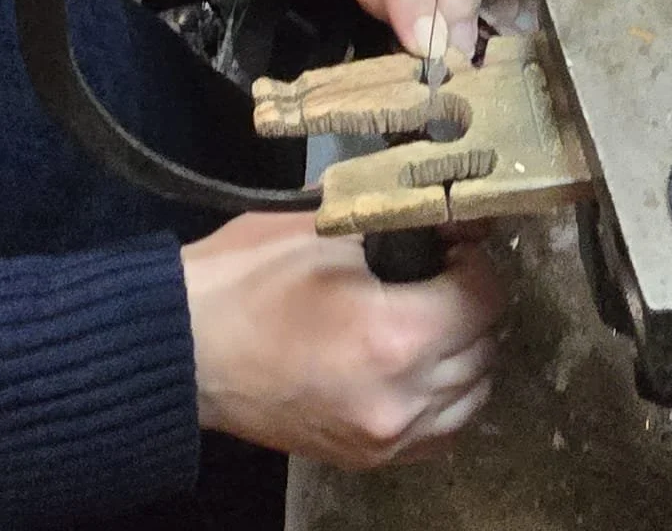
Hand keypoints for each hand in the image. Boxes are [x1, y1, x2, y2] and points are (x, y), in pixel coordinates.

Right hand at [181, 212, 501, 467]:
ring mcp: (387, 439)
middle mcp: (404, 398)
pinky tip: (421, 366)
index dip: (475, 261)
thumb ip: (397, 221)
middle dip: (472, 302)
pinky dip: (445, 399)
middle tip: (442, 270)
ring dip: (466, 353)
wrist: (187, 349)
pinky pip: (440, 434)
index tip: (452, 242)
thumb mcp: (324, 230)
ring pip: (472, 399)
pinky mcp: (368, 460)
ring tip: (433, 316)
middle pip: (484, 349)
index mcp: (396, 336)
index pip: (483, 299)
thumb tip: (450, 211)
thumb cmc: (248, 278)